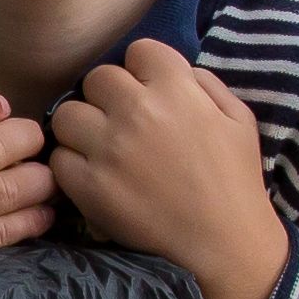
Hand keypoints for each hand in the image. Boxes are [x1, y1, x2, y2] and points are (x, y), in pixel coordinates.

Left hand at [49, 41, 289, 298]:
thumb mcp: (239, 120)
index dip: (143, 72)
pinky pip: (59, 158)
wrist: (224, 248)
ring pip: (67, 113)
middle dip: (108, 98)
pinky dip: (71, 165)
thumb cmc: (237, 183)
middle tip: (121, 124)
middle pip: (97, 79)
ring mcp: (108, 148)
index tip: (148, 94)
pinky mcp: (88, 186)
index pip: (139, 51)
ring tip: (100, 149)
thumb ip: (206, 85)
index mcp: (177, 89)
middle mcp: (137, 111)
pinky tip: (93, 177)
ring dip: (81, 128)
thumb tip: (176, 71)